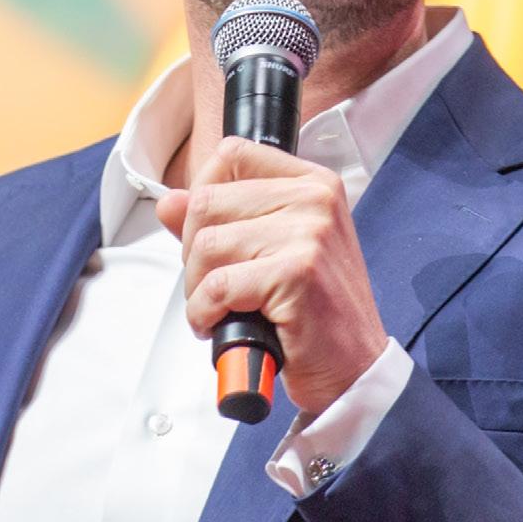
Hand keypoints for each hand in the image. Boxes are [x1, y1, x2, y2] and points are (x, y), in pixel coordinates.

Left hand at [157, 136, 389, 415]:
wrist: (354, 367)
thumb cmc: (317, 311)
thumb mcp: (274, 251)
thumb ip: (222, 220)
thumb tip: (169, 202)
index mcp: (313, 183)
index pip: (232, 154)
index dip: (202, 193)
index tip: (209, 232)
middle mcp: (315, 199)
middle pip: (207, 203)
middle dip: (193, 253)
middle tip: (216, 284)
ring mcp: (308, 234)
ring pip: (206, 246)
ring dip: (198, 289)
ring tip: (222, 308)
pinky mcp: (296, 273)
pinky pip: (216, 287)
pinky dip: (205, 314)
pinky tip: (222, 324)